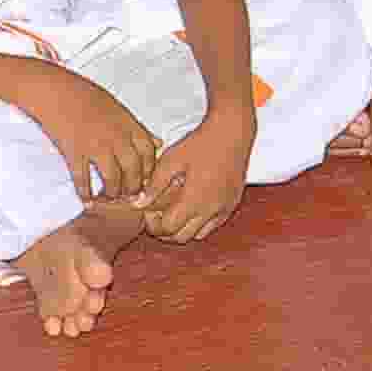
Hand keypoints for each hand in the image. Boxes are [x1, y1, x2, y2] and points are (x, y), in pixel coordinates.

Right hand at [16, 59, 159, 203]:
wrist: (53, 89)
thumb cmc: (84, 95)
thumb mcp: (117, 107)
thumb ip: (138, 128)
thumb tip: (158, 142)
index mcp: (127, 124)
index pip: (149, 152)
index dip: (149, 169)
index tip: (144, 178)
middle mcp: (115, 136)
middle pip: (134, 170)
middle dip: (133, 187)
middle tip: (128, 195)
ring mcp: (95, 145)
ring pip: (113, 179)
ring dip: (112, 192)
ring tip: (108, 197)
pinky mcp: (74, 152)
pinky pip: (83, 179)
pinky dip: (85, 193)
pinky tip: (86, 200)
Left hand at [138, 101, 255, 243]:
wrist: (231, 133)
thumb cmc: (202, 143)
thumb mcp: (171, 160)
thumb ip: (154, 185)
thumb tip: (139, 203)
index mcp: (194, 200)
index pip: (168, 228)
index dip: (153, 225)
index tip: (148, 213)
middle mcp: (211, 209)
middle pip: (182, 237)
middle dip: (165, 231)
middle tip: (156, 217)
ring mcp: (223, 209)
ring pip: (198, 235)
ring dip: (183, 229)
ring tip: (174, 212)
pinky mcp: (231, 204)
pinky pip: (213, 225)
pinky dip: (200, 224)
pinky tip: (192, 208)